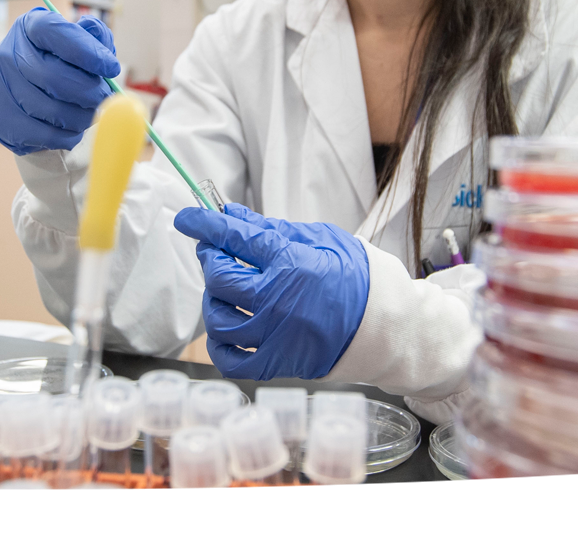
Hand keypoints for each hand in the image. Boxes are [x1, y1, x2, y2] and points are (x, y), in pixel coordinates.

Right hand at [0, 8, 119, 154]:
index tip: (111, 67)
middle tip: (106, 97)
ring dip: (82, 117)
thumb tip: (100, 42)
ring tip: (92, 114)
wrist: (28, 94)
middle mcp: (9, 54)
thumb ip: (95, 36)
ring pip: (51, 109)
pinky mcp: (4, 120)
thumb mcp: (80, 41)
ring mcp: (1, 88)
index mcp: (30, 27)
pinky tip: (75, 128)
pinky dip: (69, 136)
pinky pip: (45, 134)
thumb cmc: (61, 62)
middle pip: (52, 77)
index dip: (87, 51)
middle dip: (89, 91)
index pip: (56, 33)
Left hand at [172, 203, 370, 379]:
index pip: (234, 238)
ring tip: (227, 290)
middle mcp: (277, 301)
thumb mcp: (322, 240)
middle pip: (219, 277)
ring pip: (218, 317)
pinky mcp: (277, 363)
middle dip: (211, 258)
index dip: (204, 224)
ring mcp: (275, 335)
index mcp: (292, 263)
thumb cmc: (360, 278)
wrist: (390, 327)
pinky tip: (226, 328)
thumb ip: (273, 229)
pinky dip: (219, 343)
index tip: (187, 218)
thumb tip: (232, 215)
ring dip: (214, 299)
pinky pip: (229, 359)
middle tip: (217, 252)